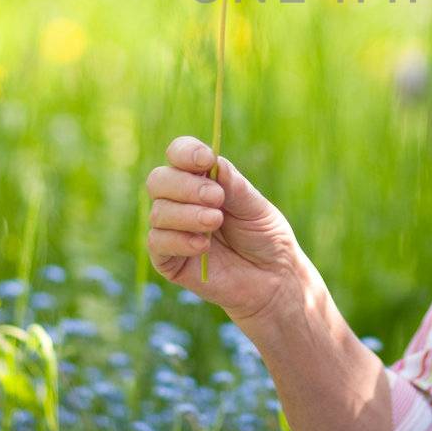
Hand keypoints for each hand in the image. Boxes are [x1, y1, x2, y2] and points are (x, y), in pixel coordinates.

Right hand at [145, 135, 306, 328]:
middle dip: (185, 186)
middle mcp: (180, 201)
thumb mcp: (255, 206)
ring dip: (187, 215)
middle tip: (216, 198)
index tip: (206, 160)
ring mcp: (172, 230)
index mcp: (200, 180)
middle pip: (158, 180)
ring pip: (158, 212)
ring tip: (216, 222)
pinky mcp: (168, 260)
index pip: (178, 154)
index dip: (186, 152)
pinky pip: (158, 243)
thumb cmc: (265, 237)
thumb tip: (213, 161)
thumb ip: (233, 185)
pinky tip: (203, 245)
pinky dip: (180, 240)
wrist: (273, 278)